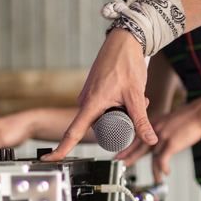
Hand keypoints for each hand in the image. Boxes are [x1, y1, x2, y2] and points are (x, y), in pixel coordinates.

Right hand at [41, 29, 156, 160]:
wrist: (124, 41)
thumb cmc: (126, 63)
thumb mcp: (136, 95)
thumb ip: (141, 120)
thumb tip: (150, 141)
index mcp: (91, 104)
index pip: (73, 133)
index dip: (62, 149)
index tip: (50, 159)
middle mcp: (85, 101)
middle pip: (97, 127)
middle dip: (117, 124)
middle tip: (135, 108)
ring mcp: (88, 96)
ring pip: (102, 117)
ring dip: (119, 112)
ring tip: (133, 98)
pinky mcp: (92, 92)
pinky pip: (102, 107)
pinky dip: (116, 105)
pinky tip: (127, 95)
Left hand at [125, 102, 200, 180]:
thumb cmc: (189, 117)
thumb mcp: (170, 120)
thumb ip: (162, 130)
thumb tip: (158, 140)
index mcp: (153, 125)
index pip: (136, 138)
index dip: (128, 147)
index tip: (120, 154)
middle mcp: (154, 131)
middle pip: (138, 148)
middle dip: (129, 158)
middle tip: (120, 164)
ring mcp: (162, 137)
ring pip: (153, 158)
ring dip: (155, 171)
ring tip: (156, 179)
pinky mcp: (171, 143)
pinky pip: (163, 160)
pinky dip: (163, 168)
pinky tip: (166, 173)